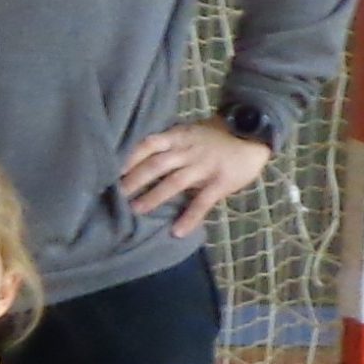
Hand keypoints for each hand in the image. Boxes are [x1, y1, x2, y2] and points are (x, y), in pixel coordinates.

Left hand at [121, 119, 271, 236]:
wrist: (254, 132)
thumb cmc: (216, 135)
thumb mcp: (189, 132)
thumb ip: (168, 144)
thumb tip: (138, 159)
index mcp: (177, 137)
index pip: (147, 144)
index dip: (128, 158)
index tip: (109, 171)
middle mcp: (187, 150)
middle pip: (155, 165)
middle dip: (134, 181)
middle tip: (114, 196)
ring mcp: (204, 166)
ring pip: (174, 182)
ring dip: (153, 197)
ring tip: (136, 211)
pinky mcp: (221, 181)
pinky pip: (203, 201)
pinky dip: (190, 217)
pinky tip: (178, 231)